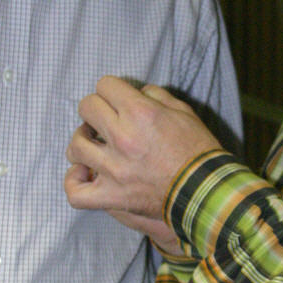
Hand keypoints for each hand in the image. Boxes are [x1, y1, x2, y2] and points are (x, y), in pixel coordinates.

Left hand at [64, 76, 221, 223]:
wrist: (208, 192)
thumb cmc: (199, 151)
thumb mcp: (184, 112)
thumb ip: (156, 96)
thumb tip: (136, 93)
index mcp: (140, 112)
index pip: (105, 85)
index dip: (112, 89)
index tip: (118, 98)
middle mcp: (122, 137)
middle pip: (86, 108)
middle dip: (97, 109)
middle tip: (106, 119)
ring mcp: (113, 169)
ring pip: (76, 145)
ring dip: (83, 141)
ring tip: (93, 144)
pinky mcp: (112, 196)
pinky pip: (76, 191)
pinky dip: (74, 181)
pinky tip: (83, 172)